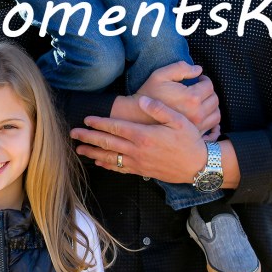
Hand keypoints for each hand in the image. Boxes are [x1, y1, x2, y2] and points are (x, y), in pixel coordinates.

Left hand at [71, 96, 206, 181]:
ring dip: (93, 153)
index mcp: (143, 135)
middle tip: (73, 134)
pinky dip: (107, 165)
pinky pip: (120, 169)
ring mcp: (138, 163)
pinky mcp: (142, 171)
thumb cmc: (190, 141)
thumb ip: (158, 108)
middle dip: (88, 138)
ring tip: (79, 150)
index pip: (115, 127)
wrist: (199, 167)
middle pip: (107, 143)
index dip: (99, 123)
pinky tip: (99, 163)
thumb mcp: (179, 120)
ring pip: (110, 158)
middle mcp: (137, 150)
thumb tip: (141, 99)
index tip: (86, 119)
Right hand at [134, 61, 220, 136]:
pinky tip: (203, 114)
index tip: (199, 79)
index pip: (209, 86)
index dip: (204, 80)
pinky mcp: (194, 134)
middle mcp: (197, 113)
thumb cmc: (148, 94)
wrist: (137, 117)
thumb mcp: (160, 75)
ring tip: (202, 101)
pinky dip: (211, 119)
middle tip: (200, 89)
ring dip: (212, 105)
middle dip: (209, 92)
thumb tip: (198, 70)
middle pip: (214, 99)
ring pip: (216, 113)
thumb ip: (181, 68)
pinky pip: (212, 126)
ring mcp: (197, 125)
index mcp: (191, 97)